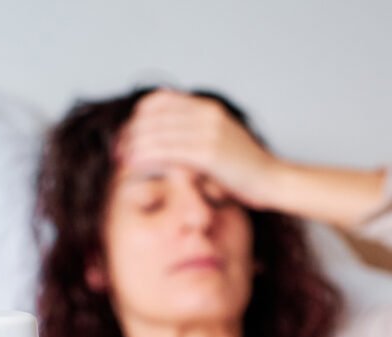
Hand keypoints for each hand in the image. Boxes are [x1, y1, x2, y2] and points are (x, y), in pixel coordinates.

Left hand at [115, 88, 282, 209]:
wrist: (274, 181)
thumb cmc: (246, 169)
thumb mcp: (221, 140)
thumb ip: (196, 132)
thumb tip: (164, 131)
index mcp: (208, 108)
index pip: (159, 100)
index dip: (138, 116)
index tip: (127, 135)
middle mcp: (207, 114)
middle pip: (154, 116)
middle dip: (131, 133)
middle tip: (118, 151)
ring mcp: (209, 132)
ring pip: (157, 134)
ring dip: (134, 147)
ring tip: (122, 161)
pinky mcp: (209, 154)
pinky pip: (167, 152)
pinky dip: (146, 159)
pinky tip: (135, 167)